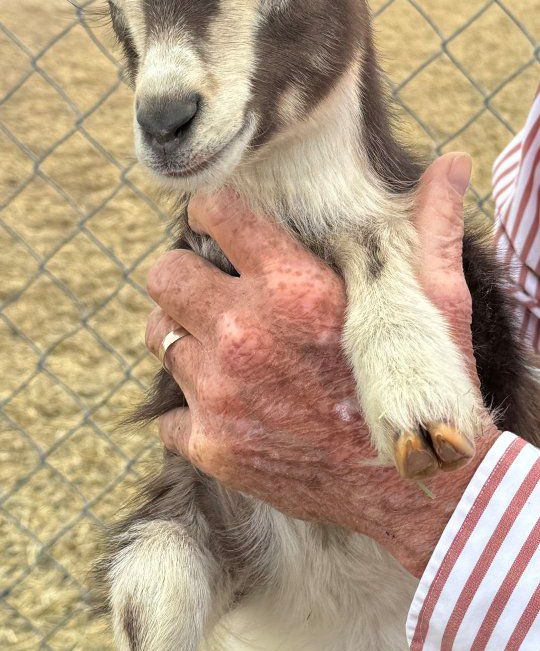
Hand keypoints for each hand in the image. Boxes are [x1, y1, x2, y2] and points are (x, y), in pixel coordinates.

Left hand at [145, 153, 498, 577]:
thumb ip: (432, 226)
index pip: (215, 214)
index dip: (212, 213)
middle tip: (211, 291)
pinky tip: (232, 411)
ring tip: (222, 350)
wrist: (418, 488)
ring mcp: (220, 393)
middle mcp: (244, 333)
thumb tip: (452, 163)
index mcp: (293, 288)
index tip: (219, 224)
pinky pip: (168, 414)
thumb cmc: (428, 388)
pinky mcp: (210, 445)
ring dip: (184, 338)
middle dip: (183, 276)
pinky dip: (191, 413)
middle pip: (163, 274)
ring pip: (156, 336)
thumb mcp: (439, 300)